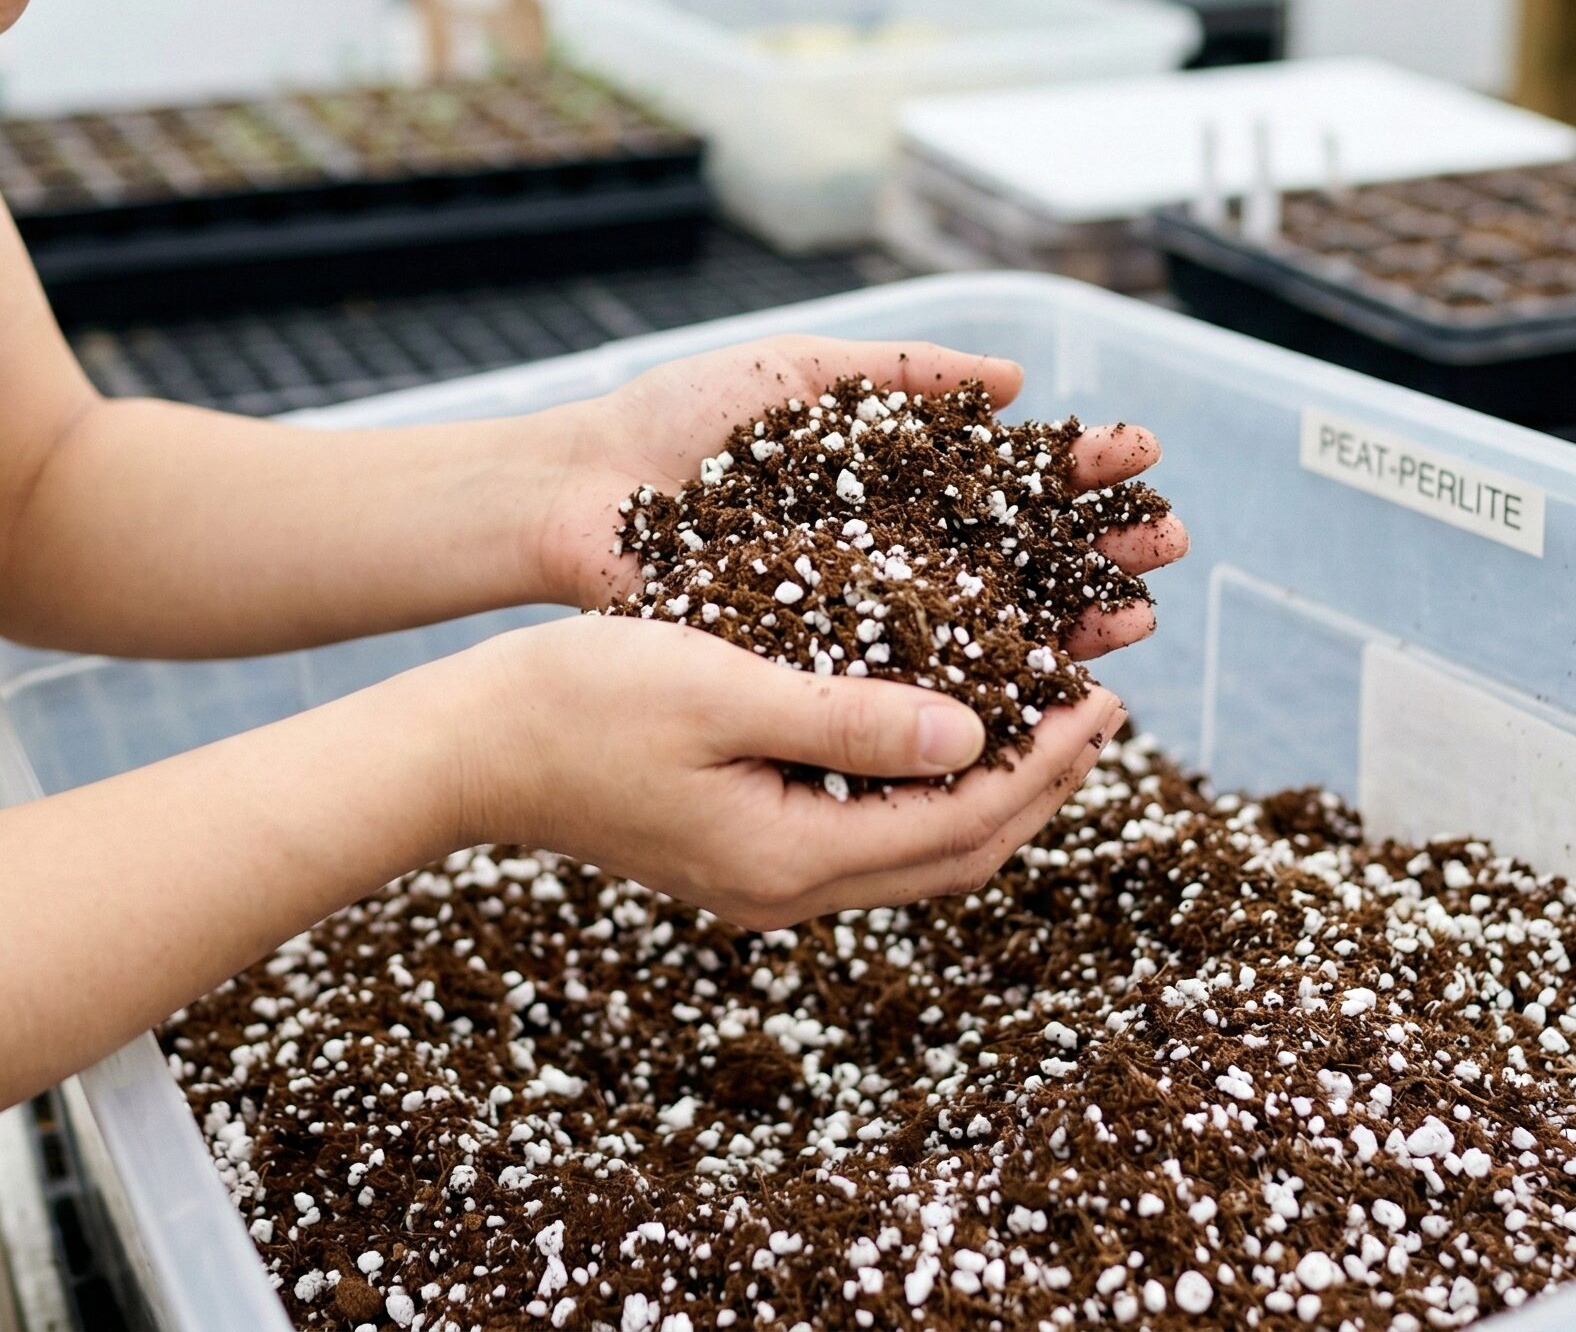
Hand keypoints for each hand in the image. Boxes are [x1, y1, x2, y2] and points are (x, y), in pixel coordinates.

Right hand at [452, 612, 1130, 929]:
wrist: (473, 744)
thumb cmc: (584, 700)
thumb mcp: (725, 689)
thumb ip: (850, 718)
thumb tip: (972, 734)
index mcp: (788, 856)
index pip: (960, 823)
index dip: (1044, 763)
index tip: (1102, 696)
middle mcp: (784, 885)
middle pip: (953, 854)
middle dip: (1039, 784)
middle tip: (1099, 708)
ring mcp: (759, 875)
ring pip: (913, 848)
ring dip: (988, 786)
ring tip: (1041, 714)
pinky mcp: (739, 845)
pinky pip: (866, 829)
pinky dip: (923, 783)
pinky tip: (939, 722)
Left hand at [531, 334, 1186, 655]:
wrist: (580, 490)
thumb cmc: (678, 421)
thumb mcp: (799, 376)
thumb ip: (903, 375)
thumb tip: (1013, 380)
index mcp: (889, 477)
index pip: (1005, 475)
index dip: (1072, 469)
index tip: (1139, 453)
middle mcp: (888, 550)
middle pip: (1015, 554)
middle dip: (1093, 547)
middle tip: (1168, 540)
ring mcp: (858, 613)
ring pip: (982, 625)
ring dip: (1063, 620)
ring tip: (1135, 615)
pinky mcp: (818, 666)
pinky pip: (911, 683)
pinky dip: (978, 686)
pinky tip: (1042, 682)